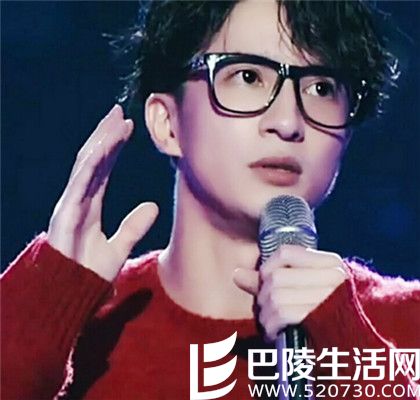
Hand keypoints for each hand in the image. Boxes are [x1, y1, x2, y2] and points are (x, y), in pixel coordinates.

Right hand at [47, 104, 157, 280]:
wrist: (69, 298)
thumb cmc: (87, 275)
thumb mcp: (118, 249)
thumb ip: (133, 227)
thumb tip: (154, 206)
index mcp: (90, 205)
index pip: (103, 169)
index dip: (114, 148)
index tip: (127, 127)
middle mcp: (79, 200)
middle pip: (93, 160)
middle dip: (105, 135)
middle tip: (119, 112)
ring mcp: (70, 205)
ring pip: (86, 165)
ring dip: (101, 141)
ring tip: (116, 119)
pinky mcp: (65, 213)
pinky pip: (80, 182)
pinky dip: (93, 162)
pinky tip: (105, 144)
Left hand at [233, 245, 347, 339]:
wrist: (362, 345)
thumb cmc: (329, 316)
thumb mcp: (305, 291)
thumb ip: (272, 280)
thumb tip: (237, 274)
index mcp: (331, 264)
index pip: (286, 254)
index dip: (267, 267)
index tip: (265, 283)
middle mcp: (332, 276)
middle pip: (276, 278)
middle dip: (263, 297)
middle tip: (267, 311)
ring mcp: (328, 296)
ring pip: (276, 296)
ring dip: (266, 315)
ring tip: (271, 324)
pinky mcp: (322, 317)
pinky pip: (283, 313)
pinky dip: (272, 325)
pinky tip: (274, 333)